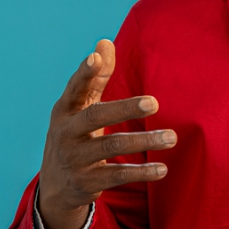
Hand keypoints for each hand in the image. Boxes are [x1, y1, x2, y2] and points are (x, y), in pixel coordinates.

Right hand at [38, 39, 176, 228]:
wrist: (56, 187)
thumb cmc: (74, 135)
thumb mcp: (80, 108)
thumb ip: (96, 77)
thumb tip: (105, 41)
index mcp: (65, 110)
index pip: (74, 88)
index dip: (84, 73)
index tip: (95, 58)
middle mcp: (66, 133)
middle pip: (96, 117)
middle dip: (125, 109)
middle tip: (155, 102)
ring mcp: (75, 159)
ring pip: (111, 147)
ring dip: (144, 141)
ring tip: (172, 137)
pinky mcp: (86, 182)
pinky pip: (117, 175)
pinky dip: (141, 172)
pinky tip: (163, 168)